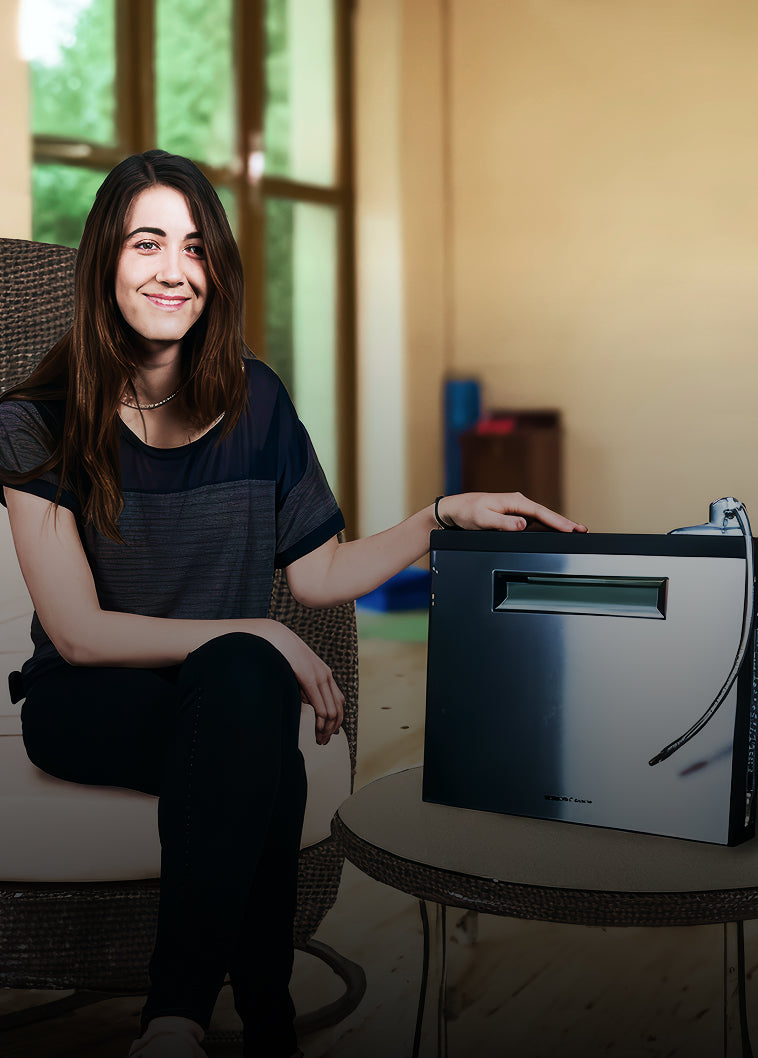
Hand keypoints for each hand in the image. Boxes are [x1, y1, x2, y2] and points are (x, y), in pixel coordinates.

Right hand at [261, 621, 344, 744]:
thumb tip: (306, 702)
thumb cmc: (282, 655)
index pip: (338, 702)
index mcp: (324, 673)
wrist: (275, 637)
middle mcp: (326, 675)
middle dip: (332, 729)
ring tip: (320, 739)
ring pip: (332, 711)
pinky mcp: (309, 679)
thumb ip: (304, 687)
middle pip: (338, 709)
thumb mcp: (297, 673)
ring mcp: (320, 677)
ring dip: (327, 729)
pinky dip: (322, 722)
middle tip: (323, 741)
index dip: (335, 721)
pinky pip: (321, 706)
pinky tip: (317, 731)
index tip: (327, 733)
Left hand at [436, 492, 586, 533]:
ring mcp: (517, 508)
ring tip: (575, 531)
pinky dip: (547, 524)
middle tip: (583, 530)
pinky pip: (535, 519)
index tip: (571, 529)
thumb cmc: (467, 512)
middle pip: (546, 514)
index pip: (541, 512)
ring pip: (542, 517)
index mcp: (514, 501)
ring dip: (558, 523)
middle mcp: (518, 502)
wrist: (455, 509)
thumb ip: (504, 523)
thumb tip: (523, 524)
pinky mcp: (514, 514)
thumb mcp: (484, 519)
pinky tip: (555, 530)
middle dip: (564, 522)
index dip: (557, 522)